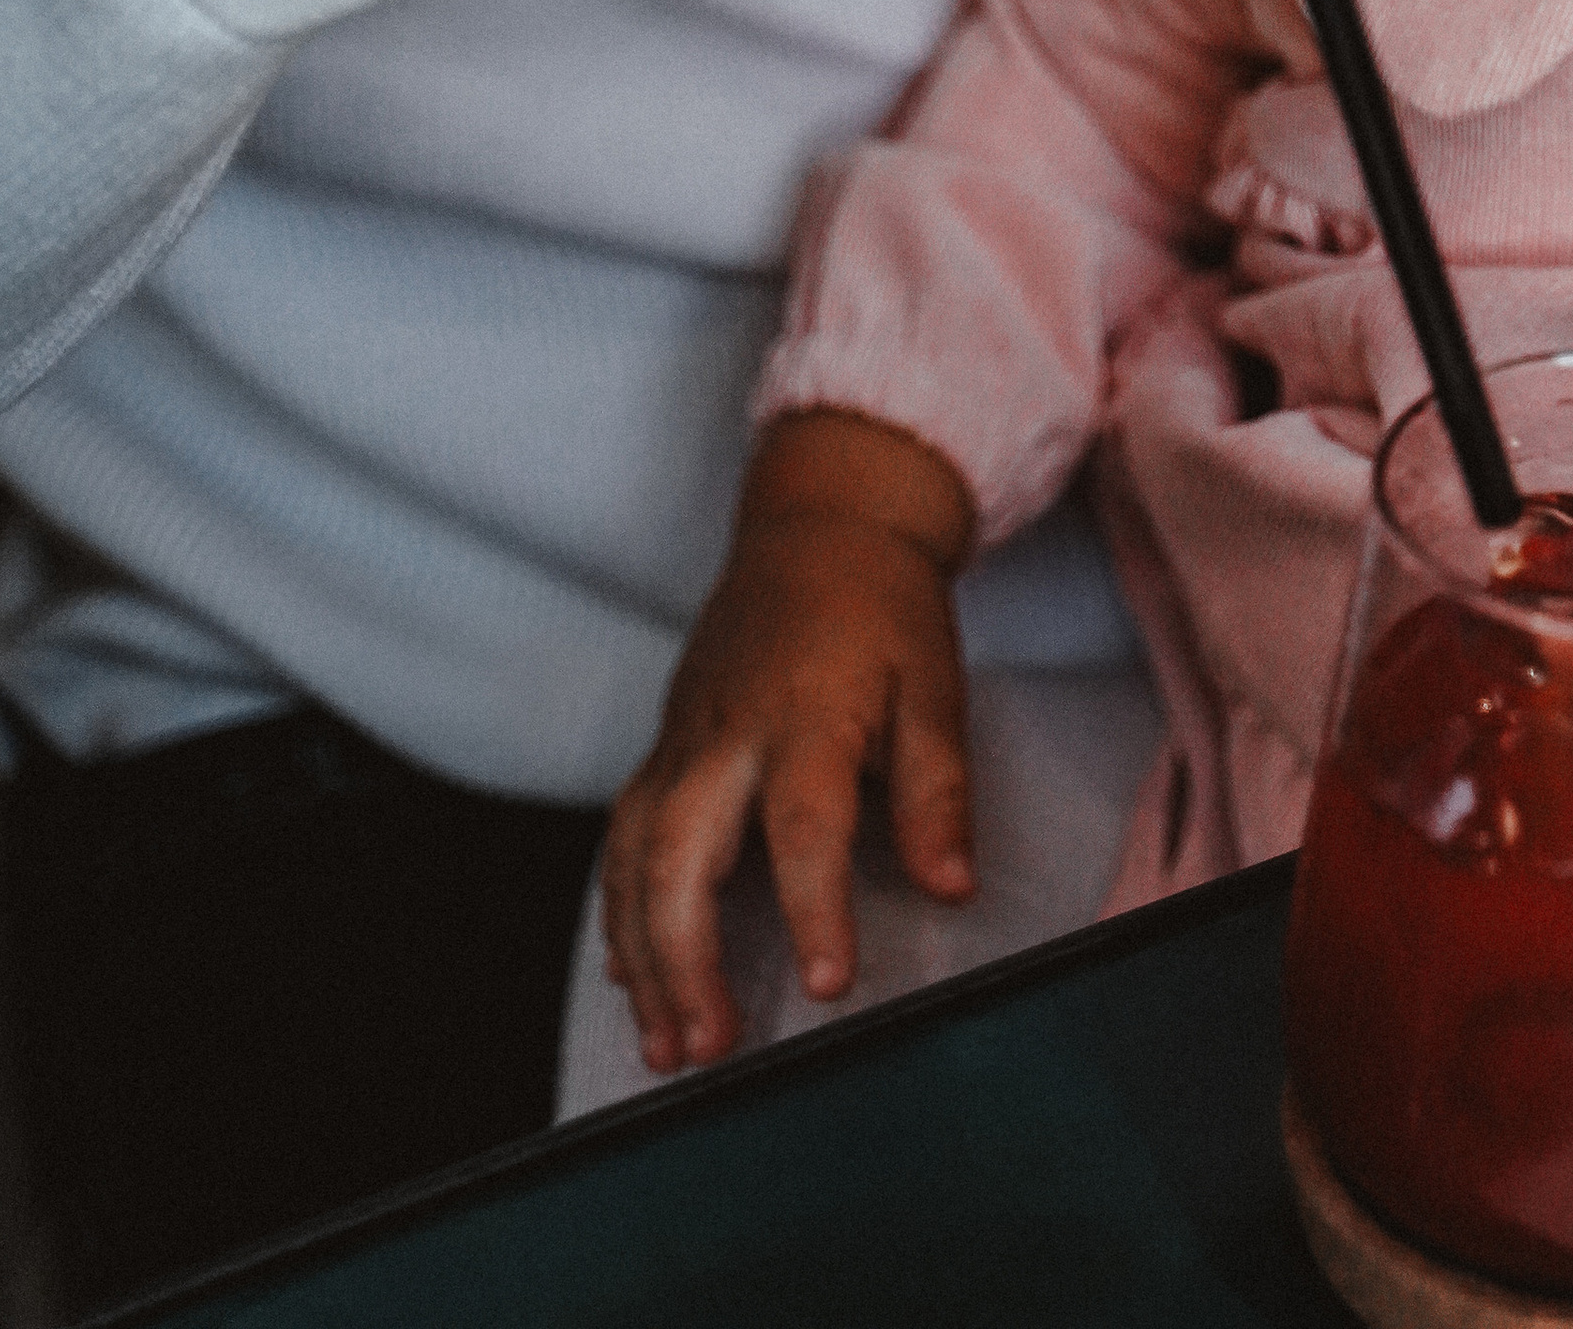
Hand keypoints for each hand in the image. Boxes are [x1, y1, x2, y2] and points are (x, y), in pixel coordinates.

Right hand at [601, 410, 978, 1073]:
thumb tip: (954, 885)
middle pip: (682, 850)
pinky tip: (632, 972)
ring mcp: (682, 738)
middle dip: (684, 957)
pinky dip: (618, 910)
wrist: (820, 523)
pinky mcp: (663, 745)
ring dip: (642, 954)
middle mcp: (727, 731)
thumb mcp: (935, 686)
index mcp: (806, 713)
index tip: (827, 984)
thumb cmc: (882, 608)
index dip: (815, 907)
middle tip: (709, 1048)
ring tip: (666, 1044)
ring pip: (633, 855)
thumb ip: (939, 791)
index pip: (805, 822)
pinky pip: (622, 836)